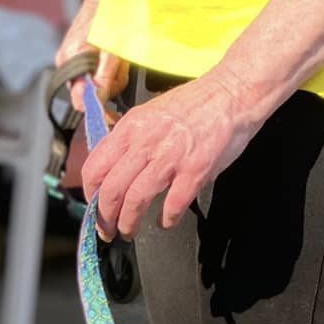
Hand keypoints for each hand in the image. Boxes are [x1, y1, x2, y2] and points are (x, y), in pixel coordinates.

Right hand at [54, 12, 129, 110]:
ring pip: (93, 82)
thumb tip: (97, 104)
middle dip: (109, 85)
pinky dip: (108, 67)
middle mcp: (66, 61)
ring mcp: (70, 57)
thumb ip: (105, 78)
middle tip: (121, 67)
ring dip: (112, 75)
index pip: (79, 101)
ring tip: (119, 56)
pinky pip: (93, 71)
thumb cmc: (113, 13)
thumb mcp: (115, 49)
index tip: (113, 116)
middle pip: (88, 93)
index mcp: (71, 60)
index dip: (97, 110)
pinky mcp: (77, 53)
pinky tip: (114, 53)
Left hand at [80, 69, 272, 237]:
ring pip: (136, 199)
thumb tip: (113, 169)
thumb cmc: (194, 105)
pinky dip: (167, 219)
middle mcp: (146, 142)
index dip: (90, 194)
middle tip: (108, 230)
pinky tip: (166, 222)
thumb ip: (130, 140)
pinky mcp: (195, 169)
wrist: (232, 92)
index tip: (95, 206)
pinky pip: (173, 204)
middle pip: (111, 190)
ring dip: (129, 222)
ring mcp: (171, 156)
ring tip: (129, 231)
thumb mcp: (150, 114)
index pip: (95, 167)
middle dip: (105, 218)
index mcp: (130, 128)